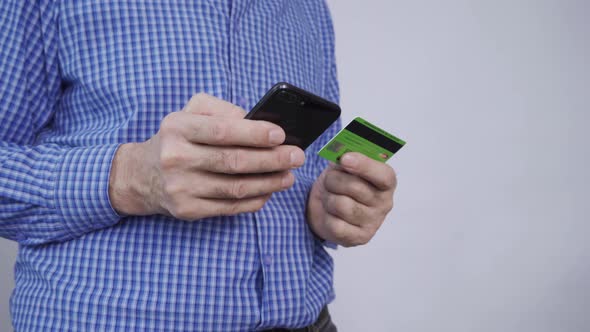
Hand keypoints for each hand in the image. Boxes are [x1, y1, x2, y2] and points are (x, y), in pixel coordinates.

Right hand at [109, 93, 304, 219]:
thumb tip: (254, 120)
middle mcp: (176, 158)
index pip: (222, 131)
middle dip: (272, 160)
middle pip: (234, 162)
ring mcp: (181, 188)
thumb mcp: (190, 112)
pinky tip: (270, 190)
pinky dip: (255, 200)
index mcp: (178, 128)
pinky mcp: (187, 210)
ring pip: (236, 188)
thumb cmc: (176, 138)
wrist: (142, 175)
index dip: (254, 134)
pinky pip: (230, 207)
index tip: (281, 135)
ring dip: (269, 182)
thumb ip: (221, 109)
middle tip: (297, 156)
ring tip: (289, 175)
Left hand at [307, 153, 396, 246]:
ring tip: (330, 197)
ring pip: (342, 205)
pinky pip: (336, 225)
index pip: (383, 175)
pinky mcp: (359, 238)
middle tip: (329, 180)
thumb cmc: (339, 182)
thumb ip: (346, 157)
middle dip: (334, 180)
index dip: (364, 165)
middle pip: (355, 187)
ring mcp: (373, 223)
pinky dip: (327, 217)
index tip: (345, 159)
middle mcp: (385, 203)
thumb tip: (341, 153)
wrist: (326, 206)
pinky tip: (330, 214)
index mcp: (386, 182)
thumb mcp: (343, 165)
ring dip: (329, 198)